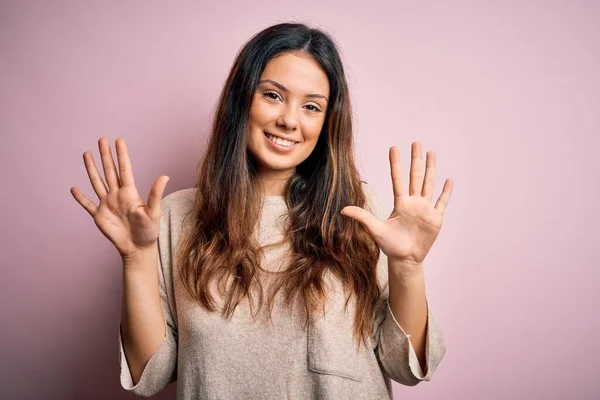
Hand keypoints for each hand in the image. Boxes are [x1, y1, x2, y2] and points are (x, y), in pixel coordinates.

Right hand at [70, 138, 169, 259]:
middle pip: (109, 171)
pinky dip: (80, 198)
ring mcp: (107, 204)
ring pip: (97, 182)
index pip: (124, 169)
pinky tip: (73, 188)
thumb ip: (156, 194)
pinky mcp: (99, 216)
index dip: (121, 155)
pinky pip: (87, 204)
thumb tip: (165, 176)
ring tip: (86, 154)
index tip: (119, 140)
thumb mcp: (154, 212)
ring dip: (91, 169)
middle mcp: (117, 195)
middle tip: (102, 139)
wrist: (138, 248)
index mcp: (130, 193)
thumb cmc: (149, 231)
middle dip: (105, 155)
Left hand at [341, 142, 452, 268]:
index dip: (396, 164)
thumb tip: (342, 210)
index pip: (398, 179)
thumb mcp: (375, 229)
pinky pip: (442, 202)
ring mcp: (425, 209)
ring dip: (431, 169)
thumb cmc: (390, 245)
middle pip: (415, 176)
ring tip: (432, 154)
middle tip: (416, 143)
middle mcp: (413, 203)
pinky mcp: (435, 219)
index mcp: (400, 203)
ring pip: (429, 184)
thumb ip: (362, 217)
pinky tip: (449, 180)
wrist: (405, 259)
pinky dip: (446, 192)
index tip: (394, 148)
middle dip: (416, 160)